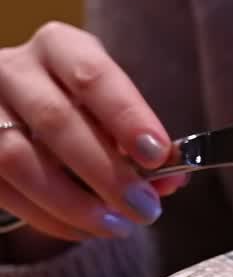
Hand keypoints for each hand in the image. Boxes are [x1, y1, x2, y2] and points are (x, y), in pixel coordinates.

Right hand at [0, 22, 183, 242]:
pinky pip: (2, 188)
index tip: (157, 155)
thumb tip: (171, 179)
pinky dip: (47, 217)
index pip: (93, 75)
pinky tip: (83, 230)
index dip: (126, 116)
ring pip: (19, 159)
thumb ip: (140, 142)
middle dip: (106, 172)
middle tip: (145, 208)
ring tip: (117, 226)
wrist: (15, 112)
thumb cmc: (79, 109)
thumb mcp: (110, 110)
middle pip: (56, 121)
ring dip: (74, 203)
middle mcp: (13, 69)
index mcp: (59, 47)